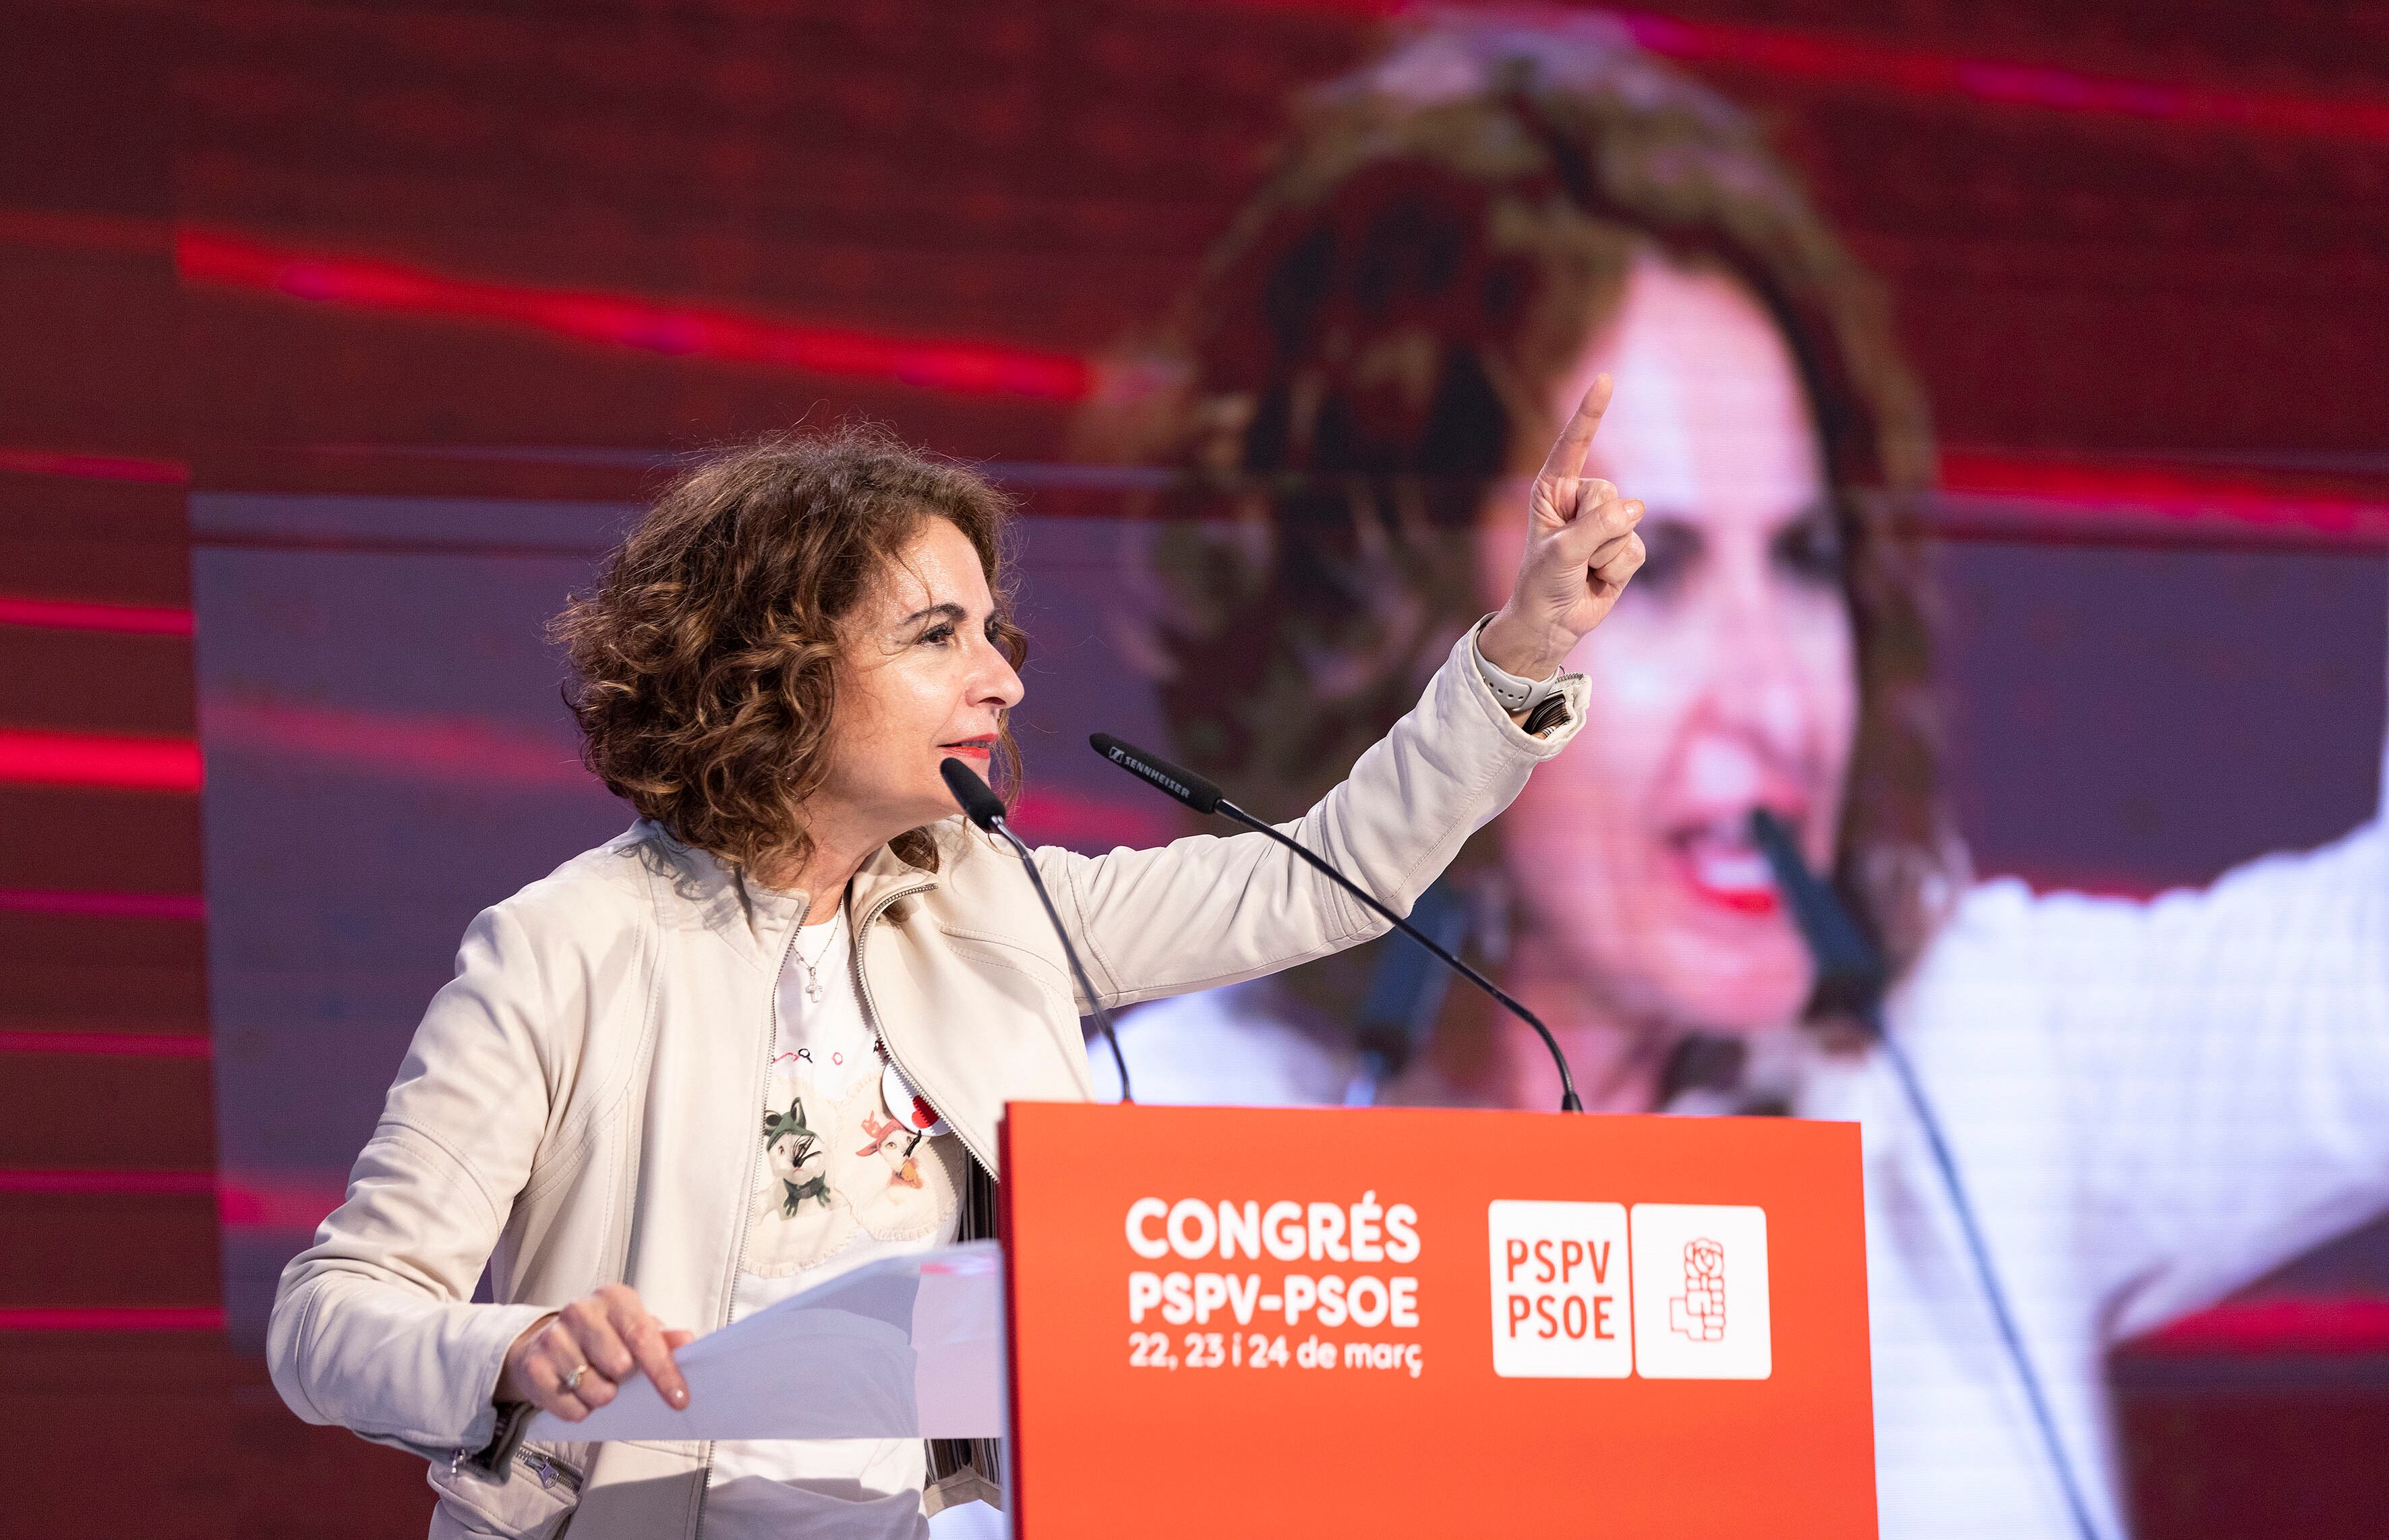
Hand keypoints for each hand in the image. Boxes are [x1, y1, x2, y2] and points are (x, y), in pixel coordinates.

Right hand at [495, 1284, 694, 1420]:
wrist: (545, 1343)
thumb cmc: (602, 1335)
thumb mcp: (634, 1328)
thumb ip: (662, 1337)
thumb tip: (686, 1340)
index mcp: (613, 1298)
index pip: (643, 1336)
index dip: (664, 1371)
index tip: (679, 1399)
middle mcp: (580, 1312)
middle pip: (620, 1366)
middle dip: (625, 1380)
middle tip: (617, 1373)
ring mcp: (553, 1339)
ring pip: (597, 1392)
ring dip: (602, 1396)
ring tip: (595, 1381)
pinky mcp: (534, 1368)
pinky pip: (571, 1410)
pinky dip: (581, 1409)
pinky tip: (575, 1391)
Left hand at [1479, 375, 1644, 680]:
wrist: (1550, 624)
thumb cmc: (1541, 583)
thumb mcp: (1561, 553)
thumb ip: (1596, 528)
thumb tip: (1636, 508)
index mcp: (1552, 490)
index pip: (1574, 444)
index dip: (1591, 413)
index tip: (1605, 380)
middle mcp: (1580, 500)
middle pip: (1609, 493)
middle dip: (1595, 529)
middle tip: (1573, 555)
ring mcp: (1605, 523)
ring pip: (1627, 523)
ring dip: (1605, 554)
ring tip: (1583, 569)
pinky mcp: (1623, 546)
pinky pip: (1636, 549)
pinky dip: (1618, 570)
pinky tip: (1599, 579)